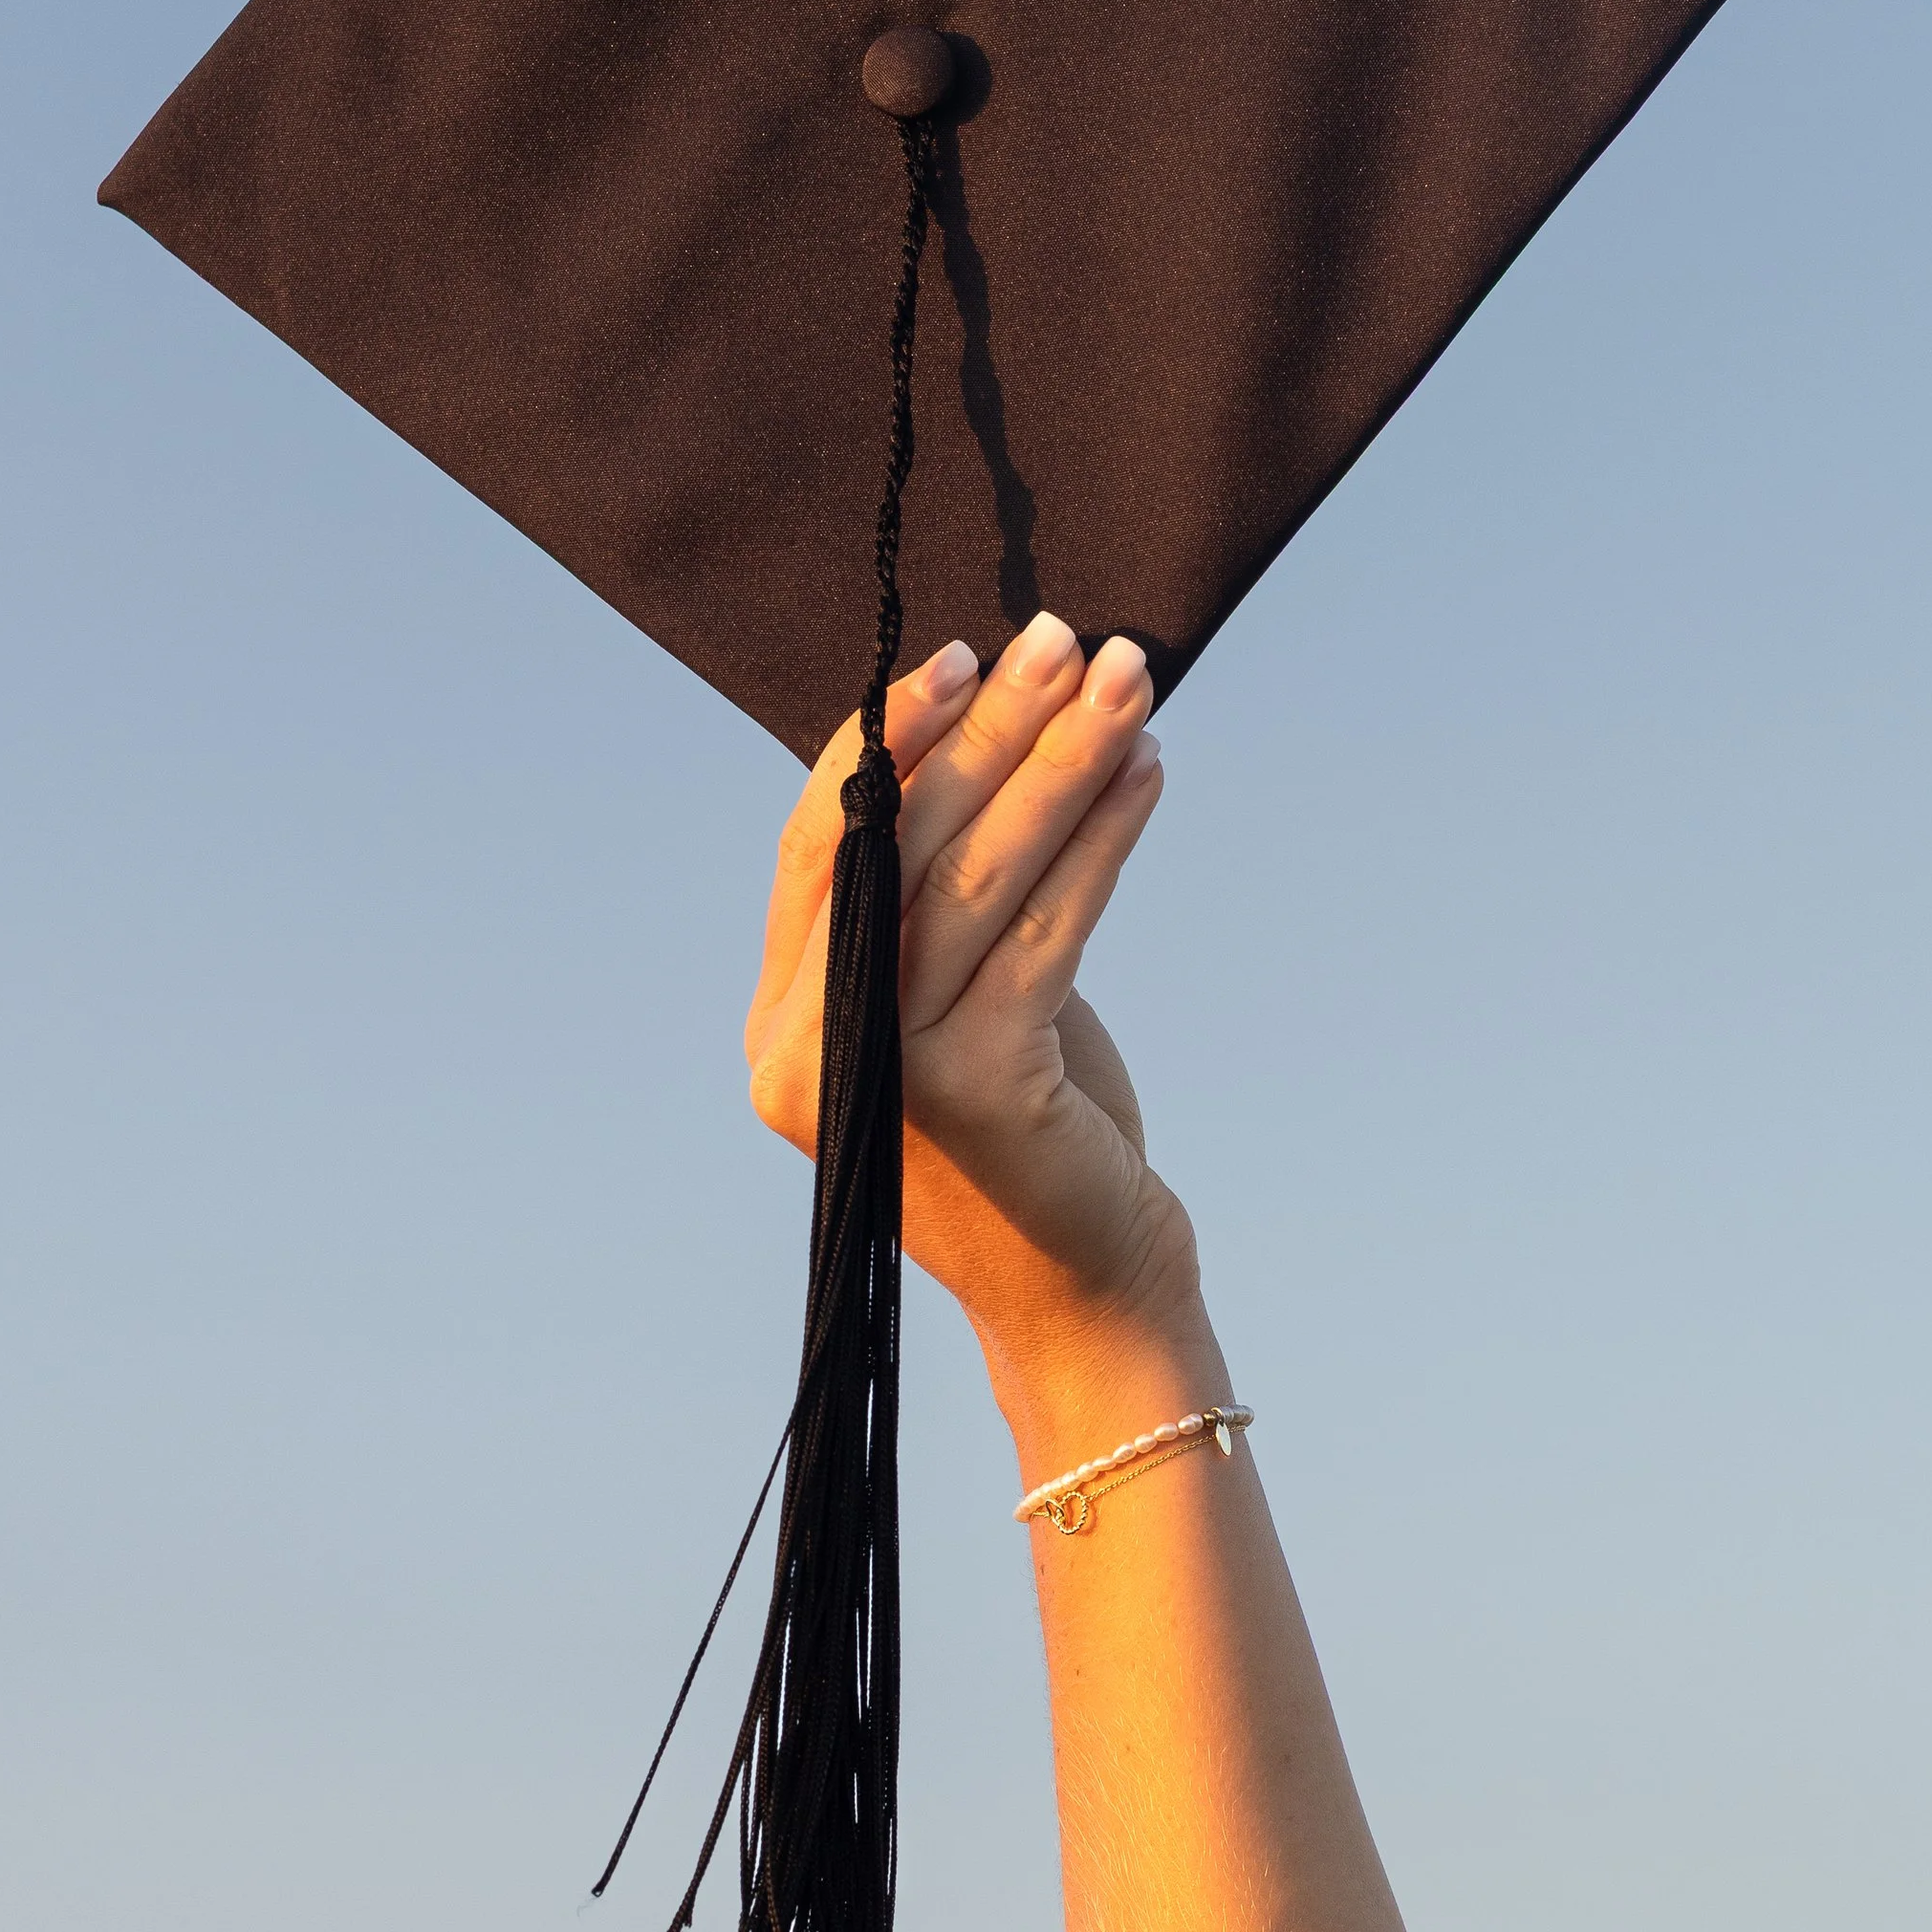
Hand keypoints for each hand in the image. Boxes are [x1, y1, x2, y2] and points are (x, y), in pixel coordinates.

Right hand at [744, 614, 1201, 1401]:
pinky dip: (1102, 840)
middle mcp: (809, 1051)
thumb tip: (986, 731)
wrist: (1084, 1293)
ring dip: (1059, 762)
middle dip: (990, 728)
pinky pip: (1046, 932)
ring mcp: (885, 1074)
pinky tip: (1149, 777)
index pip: (817, 847)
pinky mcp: (977, 1089)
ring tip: (1128, 682)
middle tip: (1065, 638)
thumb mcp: (946, 1005)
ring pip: (975, 876)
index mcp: (782, 1025)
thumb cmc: (1026, 1130)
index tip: (961, 657)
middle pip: (899, 845)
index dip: (882, 741)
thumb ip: (927, 906)